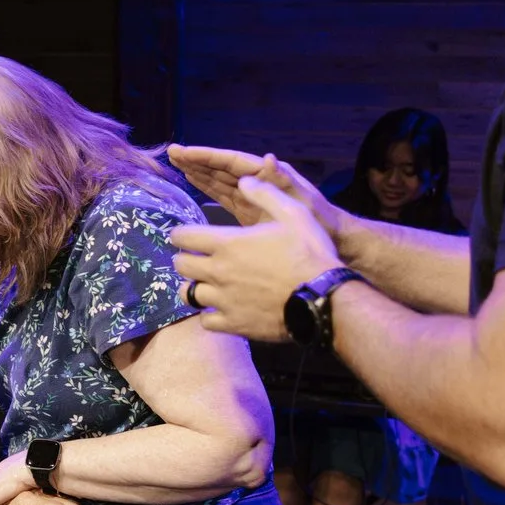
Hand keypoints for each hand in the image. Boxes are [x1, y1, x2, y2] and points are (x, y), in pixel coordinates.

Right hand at [167, 144, 347, 238]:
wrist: (333, 242)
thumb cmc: (320, 220)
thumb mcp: (302, 200)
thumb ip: (283, 181)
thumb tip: (267, 158)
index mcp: (266, 177)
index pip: (229, 162)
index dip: (205, 156)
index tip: (182, 152)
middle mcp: (257, 183)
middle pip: (221, 168)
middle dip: (197, 160)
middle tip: (172, 153)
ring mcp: (253, 198)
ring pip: (220, 181)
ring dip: (200, 173)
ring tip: (177, 165)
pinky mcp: (250, 213)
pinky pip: (224, 197)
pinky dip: (208, 190)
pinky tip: (195, 186)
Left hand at [169, 177, 344, 342]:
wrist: (324, 297)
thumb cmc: (309, 252)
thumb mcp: (293, 213)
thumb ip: (264, 194)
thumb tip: (243, 181)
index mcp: (227, 243)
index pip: (182, 236)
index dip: (182, 234)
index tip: (188, 236)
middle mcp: (218, 272)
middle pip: (180, 265)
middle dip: (185, 259)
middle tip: (198, 259)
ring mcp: (223, 300)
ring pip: (188, 294)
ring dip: (194, 287)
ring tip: (206, 285)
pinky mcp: (234, 324)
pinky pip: (206, 321)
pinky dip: (210, 315)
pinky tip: (221, 310)